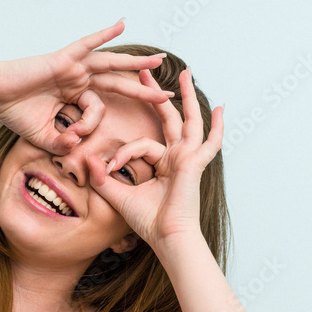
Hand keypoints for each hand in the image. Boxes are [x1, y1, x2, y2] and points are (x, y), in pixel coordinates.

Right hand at [0, 20, 175, 155]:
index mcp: (75, 97)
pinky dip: (104, 34)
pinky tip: (121, 24)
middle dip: (142, 90)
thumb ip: (63, 143)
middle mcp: (78, 79)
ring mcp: (73, 68)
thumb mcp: (44, 137)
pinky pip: (87, 44)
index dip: (89, 126)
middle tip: (166, 95)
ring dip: (135, 63)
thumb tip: (77, 143)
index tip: (72, 135)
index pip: (98, 111)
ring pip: (111, 64)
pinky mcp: (63, 58)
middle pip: (117, 84)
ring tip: (159, 61)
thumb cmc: (14, 111)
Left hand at [84, 67, 223, 252]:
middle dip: (156, 96)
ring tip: (186, 73)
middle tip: (146, 73)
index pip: (141, 144)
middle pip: (168, 119)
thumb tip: (89, 161)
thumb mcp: (119, 196)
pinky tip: (222, 109)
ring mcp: (188, 159)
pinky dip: (217, 127)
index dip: (122, 153)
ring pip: (189, 121)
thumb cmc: (148, 222)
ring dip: (187, 96)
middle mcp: (177, 158)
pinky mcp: (195, 163)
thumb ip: (104, 179)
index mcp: (162, 165)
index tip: (108, 166)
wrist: (167, 238)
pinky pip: (209, 142)